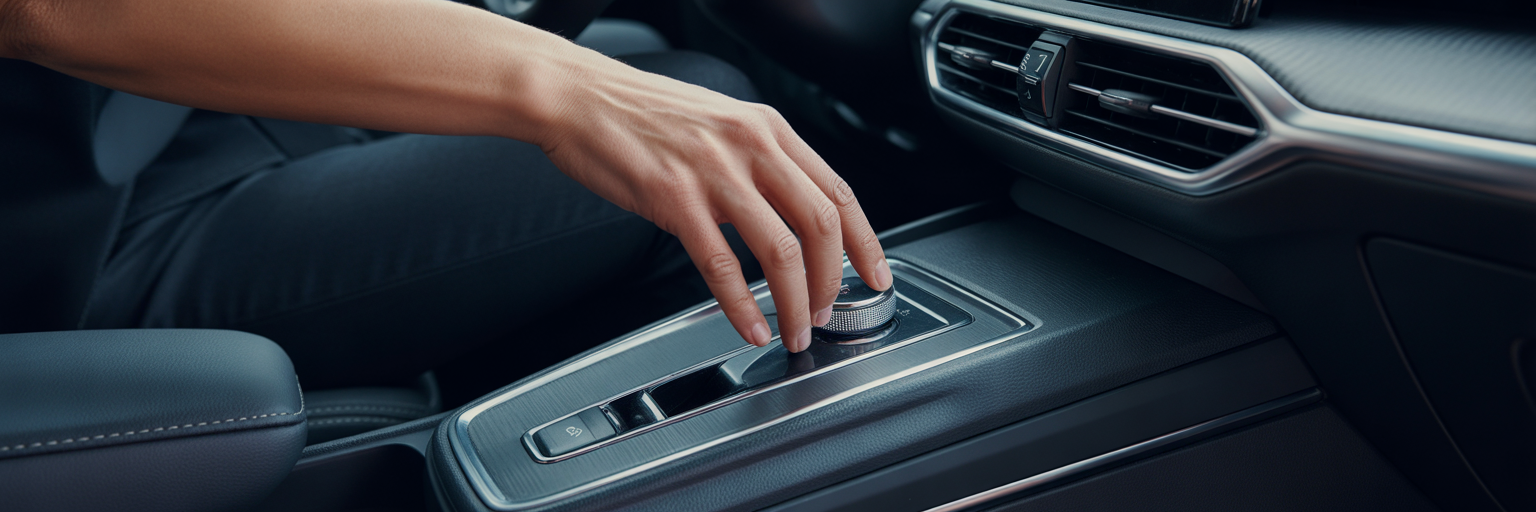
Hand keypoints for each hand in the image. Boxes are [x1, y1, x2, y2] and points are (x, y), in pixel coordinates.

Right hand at [532, 46, 890, 352]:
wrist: (578, 97)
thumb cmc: (641, 114)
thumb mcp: (720, 123)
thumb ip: (759, 162)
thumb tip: (792, 216)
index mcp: (768, 129)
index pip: (838, 192)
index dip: (865, 242)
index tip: (876, 275)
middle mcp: (751, 146)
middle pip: (820, 225)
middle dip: (832, 281)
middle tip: (826, 312)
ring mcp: (714, 173)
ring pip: (781, 251)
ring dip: (795, 302)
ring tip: (793, 329)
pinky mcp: (674, 200)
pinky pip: (722, 266)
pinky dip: (743, 306)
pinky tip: (748, 325)